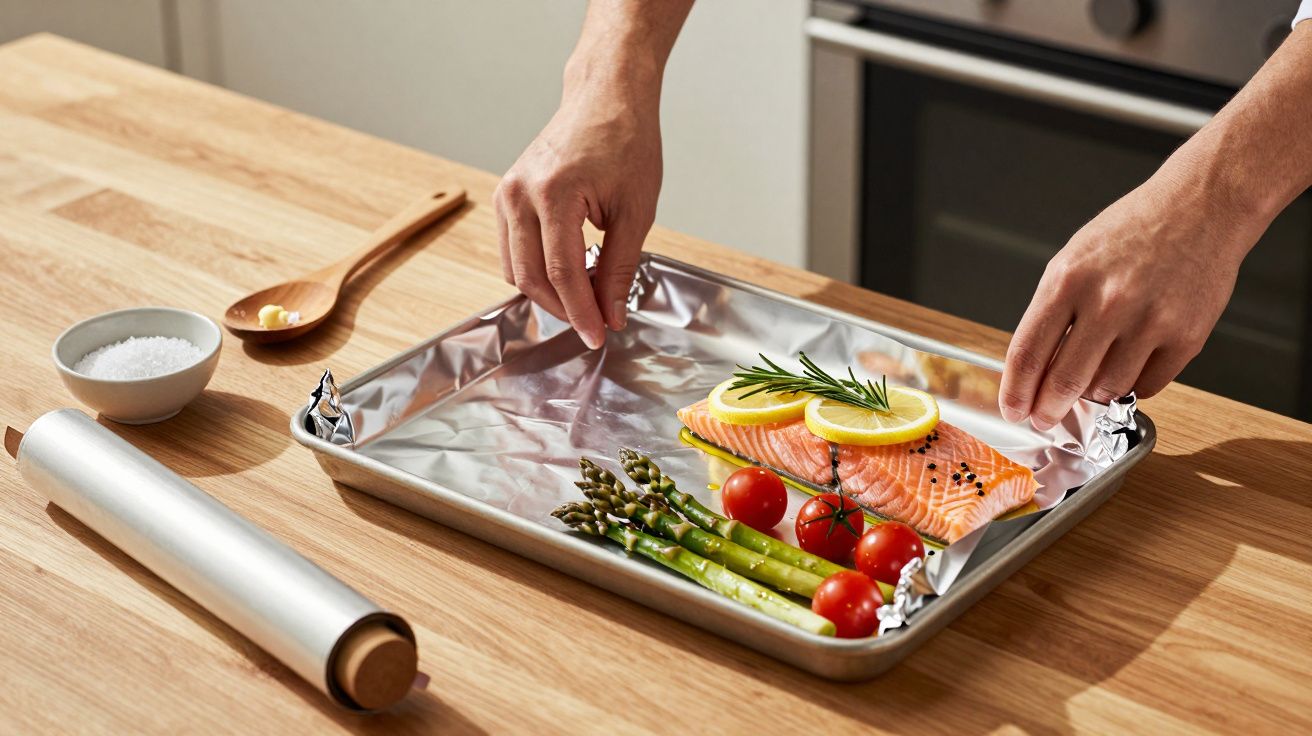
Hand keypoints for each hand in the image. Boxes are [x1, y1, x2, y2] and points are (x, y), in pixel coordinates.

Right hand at [494, 75, 661, 348]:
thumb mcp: (636, 210)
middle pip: (532, 277)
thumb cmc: (625, 141)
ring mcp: (506, 193)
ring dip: (549, 292)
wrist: (605, 98)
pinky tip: (568, 272)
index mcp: (554, 193)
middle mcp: (520, 193)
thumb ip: (619, 267)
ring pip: (516, 269)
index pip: (562, 272)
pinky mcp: (505, 196)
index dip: (581, 312)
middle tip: (597, 324)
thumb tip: (611, 314)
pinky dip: (537, 270)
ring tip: (587, 294)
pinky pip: (512, 251)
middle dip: (564, 309)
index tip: (599, 335)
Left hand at [999, 169, 1252, 429]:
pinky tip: (1131, 363)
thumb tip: (1035, 370)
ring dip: (1094, 392)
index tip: (1013, 410)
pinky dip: (1133, 384)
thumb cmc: (1132, 233)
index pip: (1028, 353)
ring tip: (1095, 372)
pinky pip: (1147, 385)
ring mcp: (1150, 321)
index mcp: (1068, 280)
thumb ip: (1052, 313)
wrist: (1200, 208)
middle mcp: (1108, 302)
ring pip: (1107, 390)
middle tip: (1043, 417)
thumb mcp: (1073, 261)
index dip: (1015, 392)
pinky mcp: (1187, 337)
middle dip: (1047, 410)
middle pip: (1064, 382)